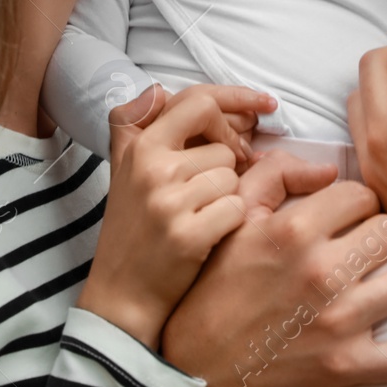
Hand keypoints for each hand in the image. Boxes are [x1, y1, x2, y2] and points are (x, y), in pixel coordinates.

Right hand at [76, 84, 276, 348]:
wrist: (121, 296)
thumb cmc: (134, 231)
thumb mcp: (125, 172)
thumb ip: (138, 126)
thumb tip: (159, 90)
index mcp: (139, 146)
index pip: (197, 100)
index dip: (236, 98)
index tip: (264, 105)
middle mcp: (151, 167)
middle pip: (224, 145)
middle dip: (229, 168)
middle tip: (216, 189)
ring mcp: (168, 200)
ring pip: (233, 178)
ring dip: (227, 198)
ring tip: (199, 219)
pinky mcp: (187, 233)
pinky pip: (237, 208)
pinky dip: (231, 223)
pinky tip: (208, 237)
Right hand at [162, 151, 386, 386]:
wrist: (201, 357)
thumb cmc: (220, 279)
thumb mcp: (236, 213)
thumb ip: (278, 171)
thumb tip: (330, 167)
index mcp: (294, 229)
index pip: (362, 194)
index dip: (360, 202)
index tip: (351, 216)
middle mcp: (320, 272)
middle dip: (384, 232)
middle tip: (371, 243)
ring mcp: (338, 322)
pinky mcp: (348, 366)